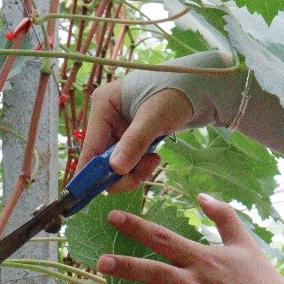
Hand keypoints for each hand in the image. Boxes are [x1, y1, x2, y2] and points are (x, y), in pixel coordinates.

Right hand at [77, 81, 194, 191]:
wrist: (194, 89)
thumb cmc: (173, 94)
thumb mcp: (154, 118)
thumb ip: (134, 142)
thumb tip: (115, 169)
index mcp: (102, 107)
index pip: (90, 147)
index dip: (89, 173)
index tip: (88, 195)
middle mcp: (105, 119)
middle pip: (101, 161)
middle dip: (121, 173)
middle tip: (142, 173)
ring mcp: (116, 130)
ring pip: (116, 165)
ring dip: (134, 171)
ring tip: (154, 160)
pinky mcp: (128, 139)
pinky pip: (128, 162)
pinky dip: (140, 166)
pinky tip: (154, 156)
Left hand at [97, 194, 283, 283]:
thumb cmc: (262, 278)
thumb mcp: (244, 242)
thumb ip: (223, 216)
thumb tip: (201, 195)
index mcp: (204, 259)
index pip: (164, 239)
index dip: (137, 227)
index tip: (113, 216)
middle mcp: (197, 283)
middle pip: (155, 272)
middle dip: (126, 266)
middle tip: (100, 262)